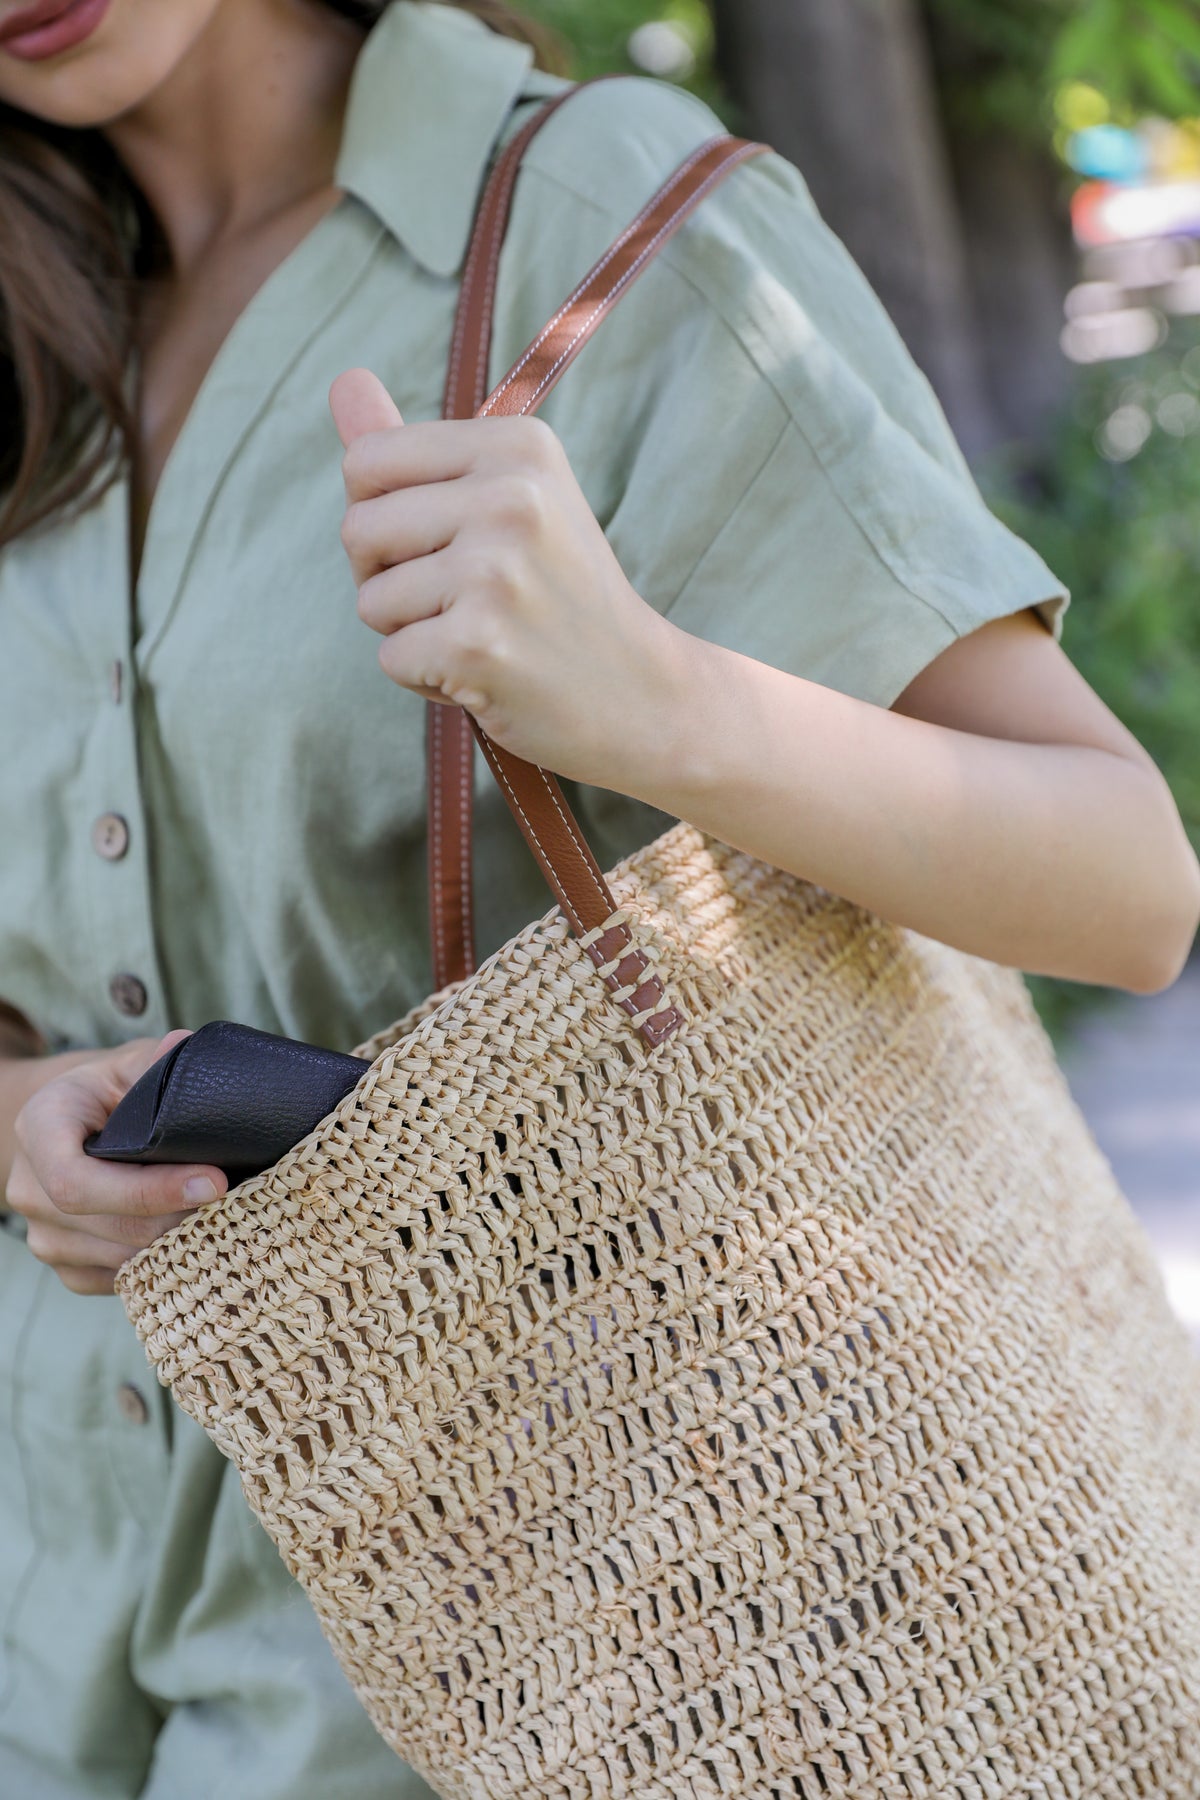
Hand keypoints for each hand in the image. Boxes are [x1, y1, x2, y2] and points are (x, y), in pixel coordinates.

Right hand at [7, 1034, 228, 1296]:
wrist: (71, 1128)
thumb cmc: (107, 1092)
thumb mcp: (127, 1065)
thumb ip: (156, 1060)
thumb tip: (184, 1046)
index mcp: (39, 1129)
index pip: (78, 1181)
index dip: (148, 1190)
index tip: (213, 1183)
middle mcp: (28, 1189)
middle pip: (108, 1228)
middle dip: (180, 1221)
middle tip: (242, 1205)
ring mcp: (44, 1235)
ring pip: (120, 1261)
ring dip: (179, 1246)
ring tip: (232, 1221)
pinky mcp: (69, 1268)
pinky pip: (121, 1281)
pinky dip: (165, 1266)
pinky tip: (201, 1239)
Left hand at [330, 368, 693, 787]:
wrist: (642, 693)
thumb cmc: (561, 596)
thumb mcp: (508, 502)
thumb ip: (416, 450)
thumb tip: (344, 379)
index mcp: (519, 446)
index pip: (366, 461)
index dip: (383, 515)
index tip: (448, 542)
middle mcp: (512, 498)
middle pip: (357, 529)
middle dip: (386, 576)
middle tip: (466, 599)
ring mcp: (496, 573)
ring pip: (370, 600)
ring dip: (410, 633)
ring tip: (483, 635)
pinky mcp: (478, 644)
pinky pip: (391, 659)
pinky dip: (427, 679)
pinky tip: (487, 674)